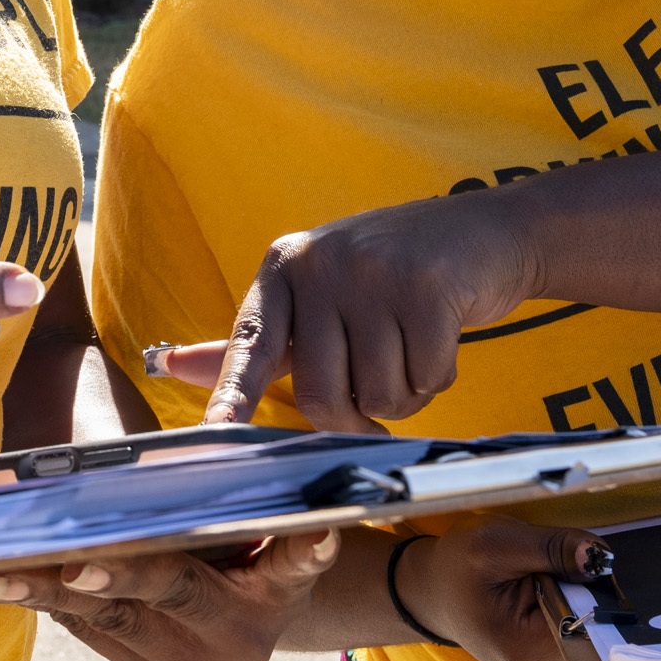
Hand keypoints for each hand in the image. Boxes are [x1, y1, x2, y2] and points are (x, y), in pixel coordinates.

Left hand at [0, 531, 341, 660]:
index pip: (189, 585)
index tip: (83, 565)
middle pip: (134, 607)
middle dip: (68, 586)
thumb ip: (294, 538)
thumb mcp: (296, 536)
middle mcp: (220, 649)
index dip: (138, 574)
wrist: (280, 601)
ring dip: (39, 597)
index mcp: (259, 609)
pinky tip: (4, 581)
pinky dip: (51, 603)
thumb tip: (311, 528)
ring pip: (101, 624)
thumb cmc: (283, 539)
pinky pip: (93, 633)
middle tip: (7, 573)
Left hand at [204, 193, 537, 429]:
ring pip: (378, 395)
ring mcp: (374, 272)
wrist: (487, 232)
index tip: (218, 428)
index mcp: (284, 268)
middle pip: (321, 393)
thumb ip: (257, 340)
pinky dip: (439, 377)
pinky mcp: (428, 285)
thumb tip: (173, 365)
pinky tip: (444, 337)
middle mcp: (321, 264)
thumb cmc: (393, 276)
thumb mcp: (318, 296)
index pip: (251, 341)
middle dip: (355, 417)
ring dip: (405, 396)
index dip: (234, 390)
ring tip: (415, 347)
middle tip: (381, 393)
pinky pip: (426, 378)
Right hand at [395, 520, 610, 660]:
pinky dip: (599, 623)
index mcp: (533, 660)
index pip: (606, 632)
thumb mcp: (495, 541)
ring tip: (564, 587)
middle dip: (605, 600)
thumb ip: (553, 546)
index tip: (592, 570)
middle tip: (571, 572)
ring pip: (617, 646)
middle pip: (617, 641)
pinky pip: (608, 652)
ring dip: (603, 610)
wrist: (440, 595)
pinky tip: (571, 603)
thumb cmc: (462, 568)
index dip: (608, 594)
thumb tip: (600, 557)